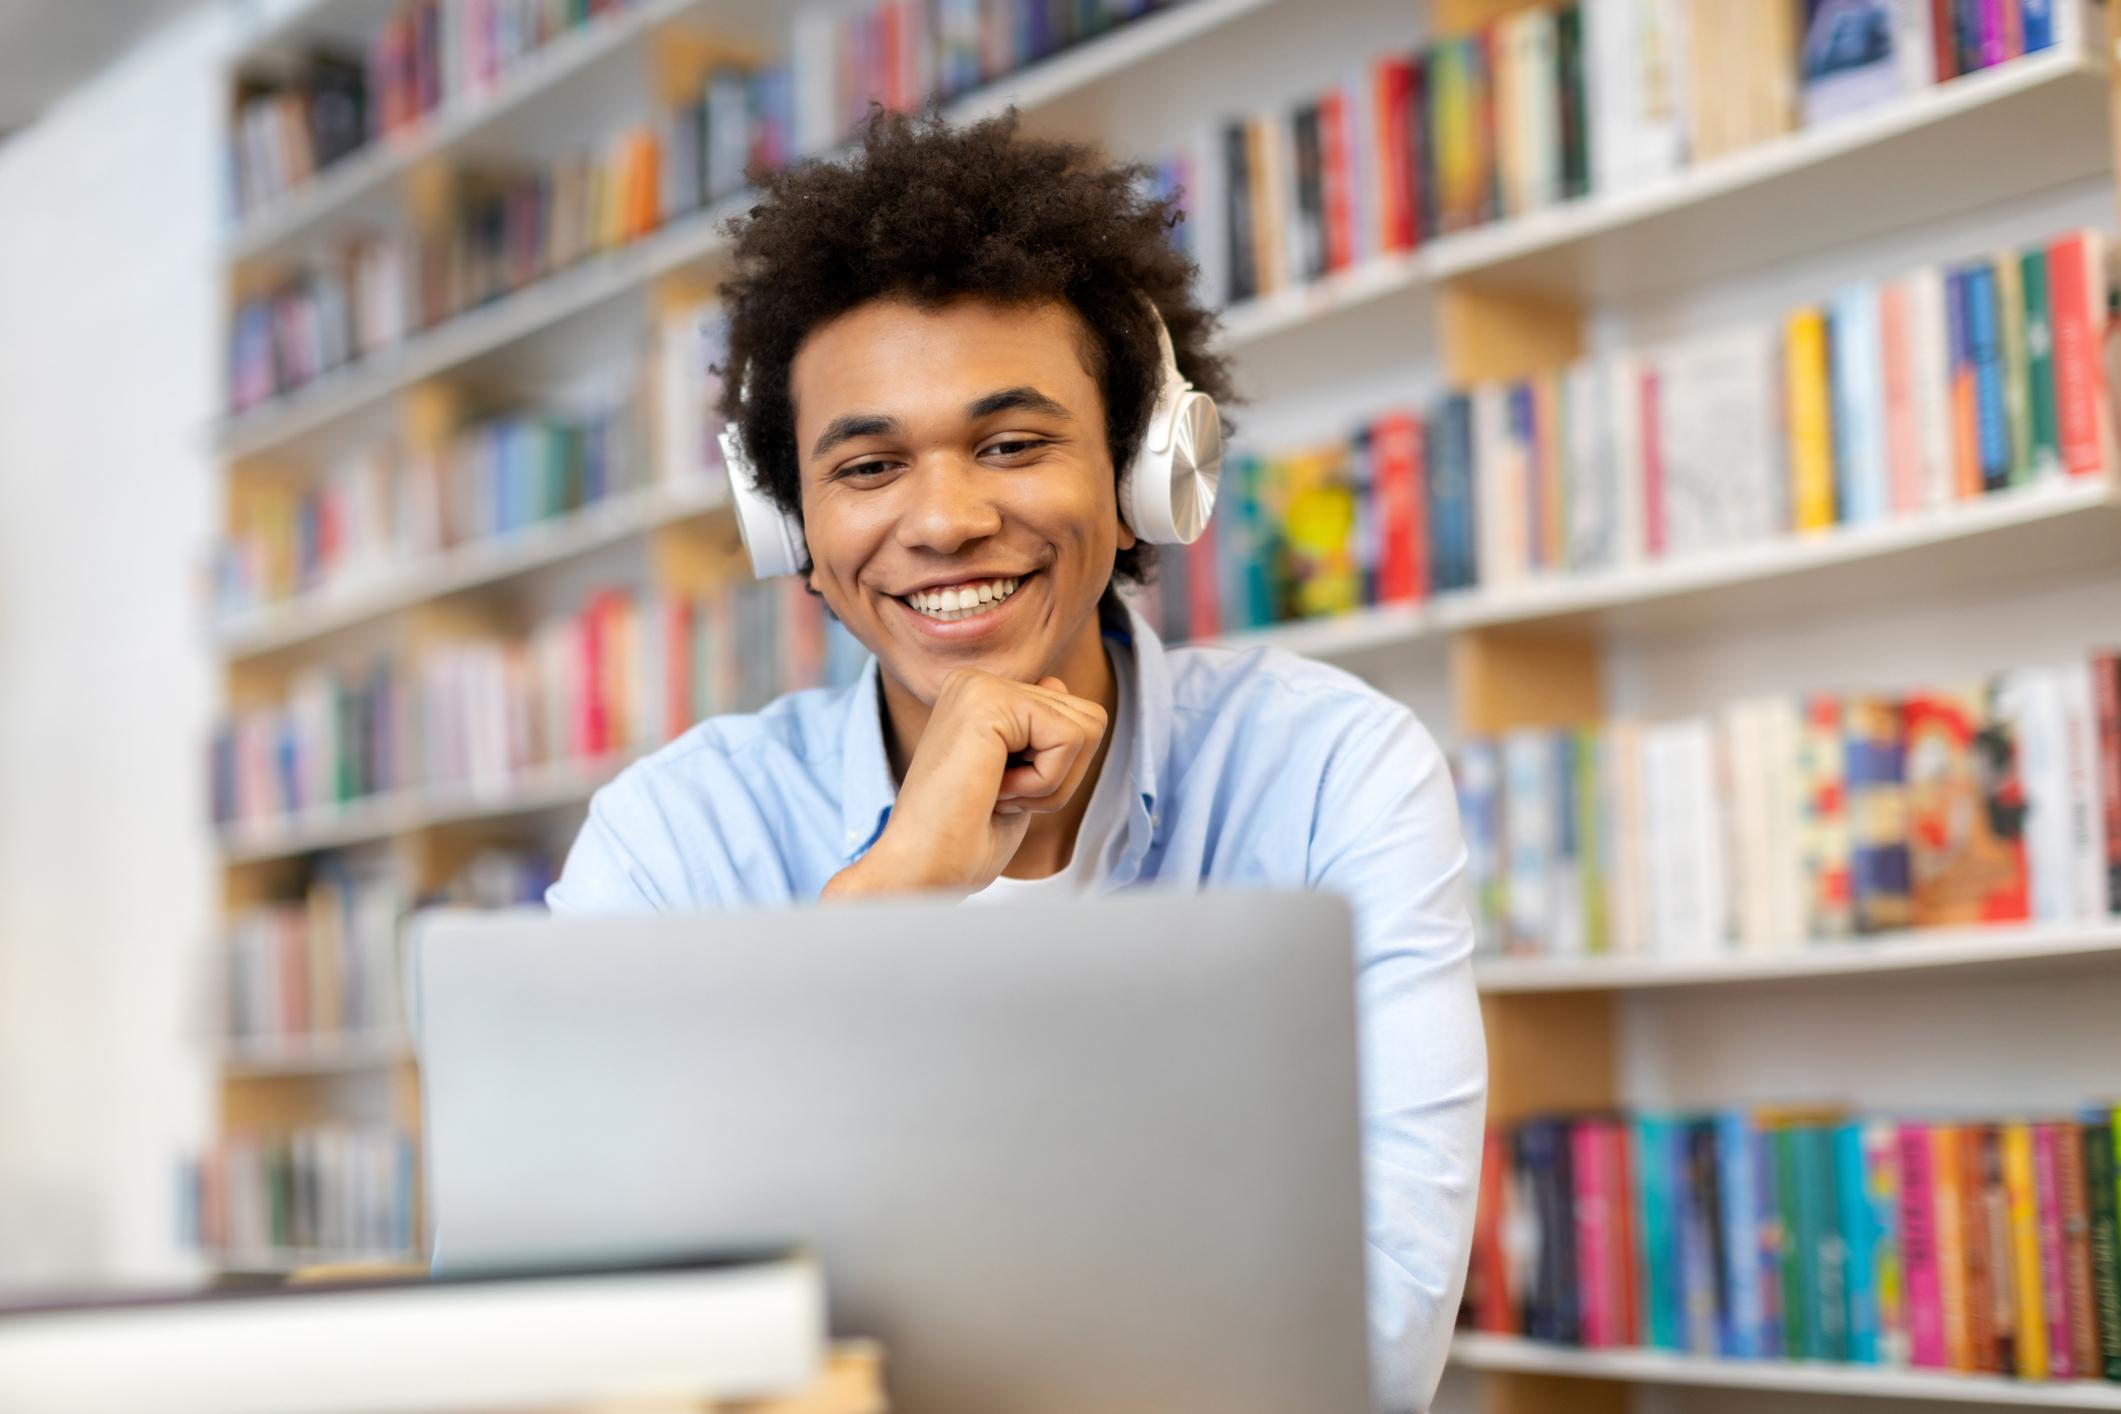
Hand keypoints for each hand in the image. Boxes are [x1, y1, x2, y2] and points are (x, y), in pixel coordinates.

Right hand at [821, 668, 1107, 899]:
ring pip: (1086, 728)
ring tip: (996, 792)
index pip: (1075, 718)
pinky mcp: (989, 700)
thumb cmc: (962, 841)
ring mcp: (980, 686)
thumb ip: (1037, 732)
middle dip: (1061, 777)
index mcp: (980, 696)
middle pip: (1089, 719)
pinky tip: (995, 790)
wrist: (919, 870)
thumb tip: (1057, 683)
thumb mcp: (1015, 779)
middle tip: (1000, 796)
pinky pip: (1069, 739)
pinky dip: (1044, 781)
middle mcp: (977, 682)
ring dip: (1052, 781)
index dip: (1058, 774)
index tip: (1001, 793)